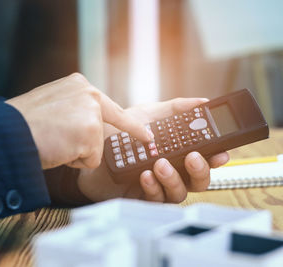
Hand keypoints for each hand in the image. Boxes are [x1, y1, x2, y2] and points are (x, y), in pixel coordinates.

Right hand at [6, 73, 152, 168]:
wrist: (4, 133)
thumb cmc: (21, 125)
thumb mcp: (50, 106)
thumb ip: (73, 110)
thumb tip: (88, 126)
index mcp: (78, 85)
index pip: (108, 107)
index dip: (130, 125)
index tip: (148, 136)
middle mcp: (88, 92)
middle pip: (100, 132)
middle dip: (87, 145)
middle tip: (76, 141)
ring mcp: (91, 111)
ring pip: (94, 148)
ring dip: (74, 152)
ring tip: (52, 141)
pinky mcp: (91, 132)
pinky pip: (90, 160)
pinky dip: (73, 161)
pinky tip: (57, 149)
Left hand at [77, 98, 229, 202]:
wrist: (92, 151)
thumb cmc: (122, 135)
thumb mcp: (148, 115)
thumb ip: (174, 109)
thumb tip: (201, 101)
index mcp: (176, 154)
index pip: (203, 159)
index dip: (215, 159)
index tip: (221, 152)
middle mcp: (171, 172)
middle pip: (197, 180)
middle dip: (199, 171)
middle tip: (193, 158)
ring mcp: (157, 187)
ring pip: (179, 192)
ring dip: (173, 178)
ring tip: (160, 163)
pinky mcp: (141, 198)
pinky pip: (155, 199)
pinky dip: (153, 187)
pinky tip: (145, 175)